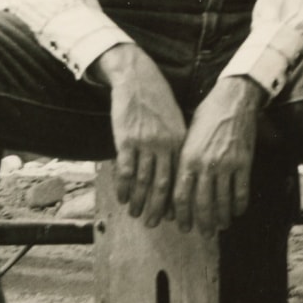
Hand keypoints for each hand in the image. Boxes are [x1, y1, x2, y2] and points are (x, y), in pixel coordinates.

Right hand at [95, 43, 187, 225]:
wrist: (137, 77)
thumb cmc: (157, 99)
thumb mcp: (176, 120)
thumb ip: (176, 144)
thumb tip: (177, 171)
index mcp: (179, 141)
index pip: (180, 178)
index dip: (176, 200)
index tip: (174, 216)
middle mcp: (165, 144)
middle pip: (163, 185)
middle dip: (159, 208)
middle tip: (154, 224)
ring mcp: (145, 143)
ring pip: (143, 182)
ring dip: (139, 202)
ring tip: (136, 214)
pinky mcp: (126, 140)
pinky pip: (126, 170)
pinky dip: (125, 188)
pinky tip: (123, 198)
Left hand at [172, 76, 264, 234]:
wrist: (233, 98)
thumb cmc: (207, 114)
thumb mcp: (187, 135)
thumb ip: (183, 160)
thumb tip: (178, 185)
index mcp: (187, 158)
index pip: (181, 196)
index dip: (182, 215)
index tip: (183, 226)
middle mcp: (205, 164)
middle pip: (201, 204)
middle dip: (202, 223)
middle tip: (203, 233)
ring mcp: (226, 165)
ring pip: (222, 202)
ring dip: (221, 218)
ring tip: (221, 226)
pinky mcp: (244, 162)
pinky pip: (242, 192)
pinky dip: (239, 206)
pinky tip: (237, 212)